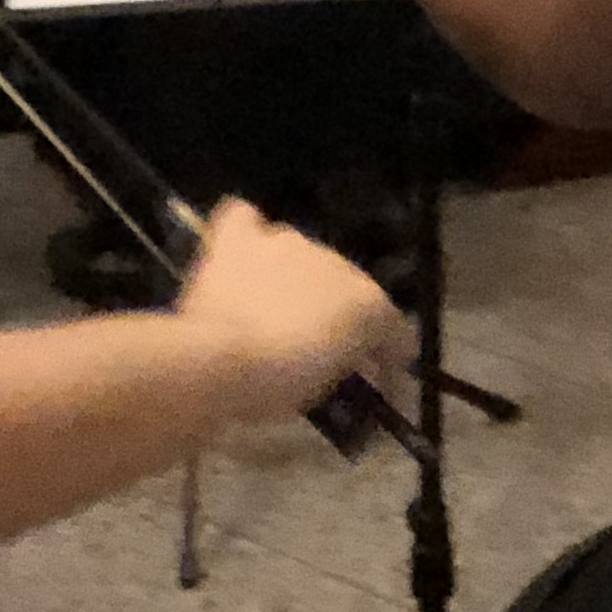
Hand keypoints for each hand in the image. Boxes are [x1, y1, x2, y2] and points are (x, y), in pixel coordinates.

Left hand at [174, 198, 405, 422]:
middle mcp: (335, 261)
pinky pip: (247, 221)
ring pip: (301, 255)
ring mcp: (286, 244)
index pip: (391, 326)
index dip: (388, 356)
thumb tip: (339, 361)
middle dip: (338, 312)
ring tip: (277, 309)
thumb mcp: (322, 389)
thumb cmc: (277, 385)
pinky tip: (244, 254)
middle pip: (346, 285)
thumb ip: (340, 365)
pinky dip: (249, 235)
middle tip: (319, 346)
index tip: (380, 382)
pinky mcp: (241, 239)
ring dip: (297, 280)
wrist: (220, 360)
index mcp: (366, 301)